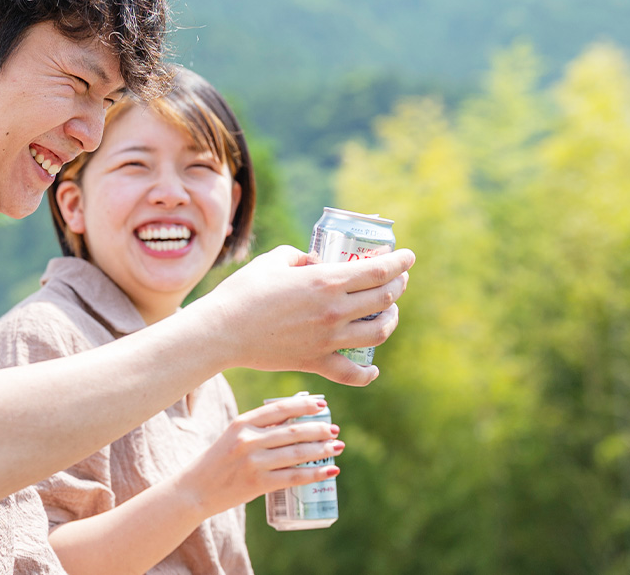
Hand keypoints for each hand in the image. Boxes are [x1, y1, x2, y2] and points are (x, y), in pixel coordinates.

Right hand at [173, 396, 342, 516]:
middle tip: (333, 430)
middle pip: (293, 431)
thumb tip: (295, 423)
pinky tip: (330, 471)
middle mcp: (248, 440)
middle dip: (319, 429)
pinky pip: (294, 477)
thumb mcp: (233, 437)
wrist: (194, 491)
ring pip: (297, 453)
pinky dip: (315, 474)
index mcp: (242, 423)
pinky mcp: (258, 483)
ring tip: (336, 447)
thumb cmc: (218, 462)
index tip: (322, 404)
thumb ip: (259, 429)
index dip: (304, 405)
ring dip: (322, 450)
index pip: (279, 409)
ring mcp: (253, 462)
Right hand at [182, 245, 414, 385]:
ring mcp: (328, 339)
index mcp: (326, 281)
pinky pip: (352, 373)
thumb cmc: (244, 291)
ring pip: (378, 333)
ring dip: (391, 321)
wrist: (222, 331)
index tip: (408, 257)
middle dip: (398, 286)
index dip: (401, 262)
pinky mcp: (316, 362)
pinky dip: (368, 374)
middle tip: (398, 280)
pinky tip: (373, 368)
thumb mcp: (274, 260)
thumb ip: (301, 256)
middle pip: (385, 298)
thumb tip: (316, 261)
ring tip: (389, 313)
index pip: (379, 271)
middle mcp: (334, 310)